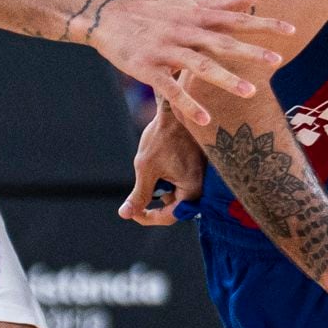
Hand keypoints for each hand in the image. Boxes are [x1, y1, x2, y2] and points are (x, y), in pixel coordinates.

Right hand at [76, 0, 294, 126]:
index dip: (263, 24)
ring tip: (249, 92)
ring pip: (199, 64)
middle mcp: (185, 31)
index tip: (292, 30)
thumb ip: (224, 3)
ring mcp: (167, 50)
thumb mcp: (190, 4)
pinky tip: (205, 120)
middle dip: (250, 50)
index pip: (236, 20)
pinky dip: (188, 104)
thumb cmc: (155, 13)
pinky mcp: (148, 69)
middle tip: (277, 60)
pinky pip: (170, 89)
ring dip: (224, 78)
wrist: (109, 17)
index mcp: (198, 16)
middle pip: (222, 41)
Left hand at [120, 109, 205, 227]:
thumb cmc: (163, 137)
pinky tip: (162, 159)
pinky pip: (179, 183)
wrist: (178, 109)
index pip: (168, 217)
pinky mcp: (197, 170)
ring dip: (159, 185)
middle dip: (154, 196)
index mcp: (193, 191)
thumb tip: (125, 215)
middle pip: (172, 207)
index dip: (147, 217)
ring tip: (154, 162)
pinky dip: (166, 177)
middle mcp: (202, 188)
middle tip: (142, 178)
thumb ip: (139, 194)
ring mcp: (201, 179)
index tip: (131, 211)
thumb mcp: (146, 167)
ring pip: (174, 194)